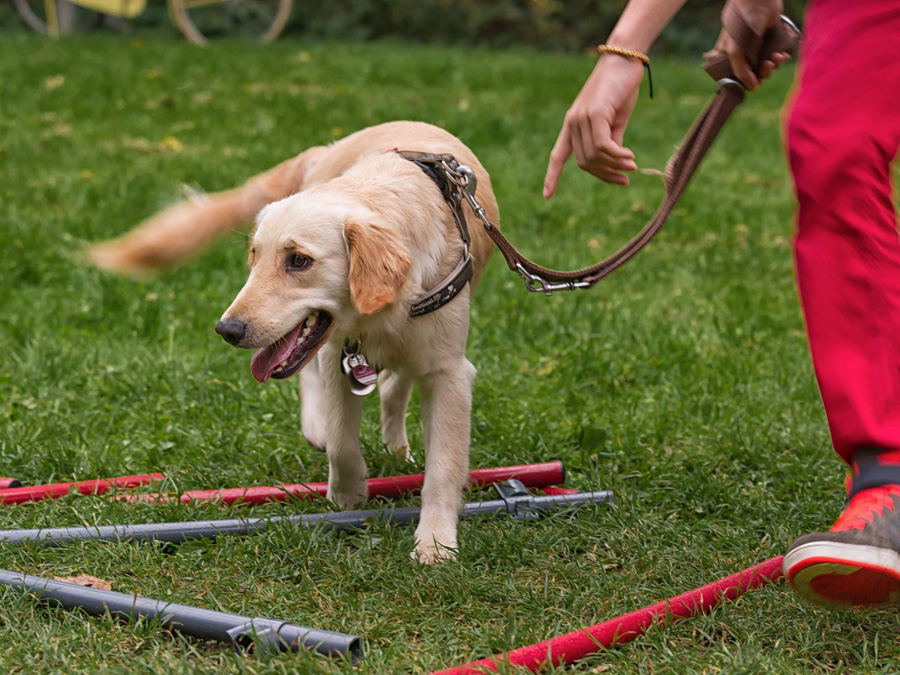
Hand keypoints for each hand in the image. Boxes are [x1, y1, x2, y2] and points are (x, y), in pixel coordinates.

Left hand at [543, 54, 643, 197]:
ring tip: (632, 166)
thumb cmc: (620, 89)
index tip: (547, 196)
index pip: (558, 155)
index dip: (552, 176)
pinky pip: (604, 146)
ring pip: (595, 156)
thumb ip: (610, 140)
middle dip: (606, 174)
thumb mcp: (614, 120)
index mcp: (572, 125)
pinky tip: (630, 157)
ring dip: (616, 165)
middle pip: (585, 163)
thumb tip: (614, 162)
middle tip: (626, 178)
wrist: (625, 60)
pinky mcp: (594, 114)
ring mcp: (581, 118)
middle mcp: (573, 123)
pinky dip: (617, 156)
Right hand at [711, 0, 790, 89]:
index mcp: (728, 56)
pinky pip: (775, 56)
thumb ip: (741, 70)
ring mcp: (756, 48)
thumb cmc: (741, 23)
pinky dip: (780, 58)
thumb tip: (752, 88)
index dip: (745, 82)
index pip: (735, 77)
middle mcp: (741, 54)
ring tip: (777, 58)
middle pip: (752, 74)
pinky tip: (782, 55)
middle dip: (762, 73)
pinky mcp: (769, 42)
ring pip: (765, 66)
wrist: (759, 0)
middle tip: (768, 66)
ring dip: (773, 66)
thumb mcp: (736, 50)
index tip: (755, 82)